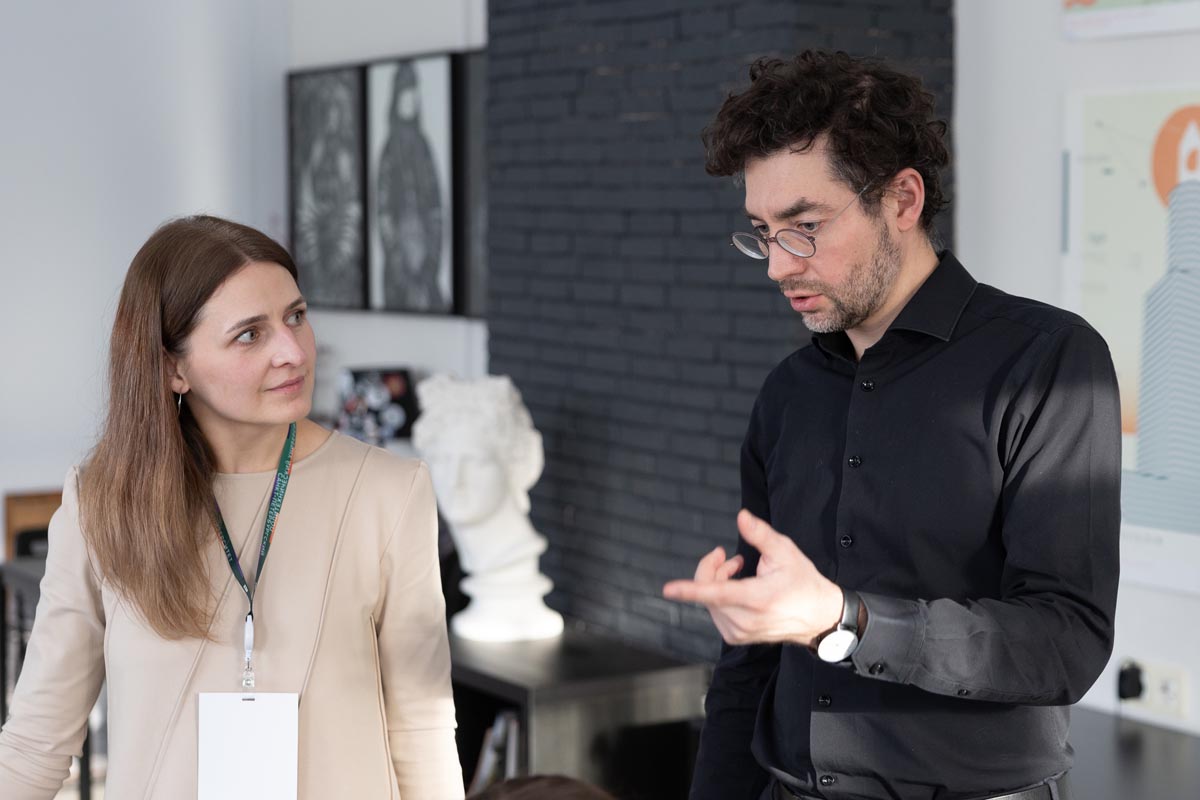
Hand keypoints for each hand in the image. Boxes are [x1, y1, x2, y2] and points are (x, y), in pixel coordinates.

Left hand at [662, 509, 844, 646]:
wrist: (818, 617)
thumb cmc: (803, 582)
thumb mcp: (785, 552)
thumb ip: (760, 534)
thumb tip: (741, 517)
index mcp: (758, 599)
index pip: (717, 594)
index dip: (690, 589)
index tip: (668, 589)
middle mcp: (746, 620)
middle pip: (707, 591)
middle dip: (711, 568)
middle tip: (728, 556)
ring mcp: (739, 632)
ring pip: (708, 601)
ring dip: (716, 581)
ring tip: (738, 569)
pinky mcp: (736, 637)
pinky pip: (715, 611)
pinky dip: (719, 596)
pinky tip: (737, 588)